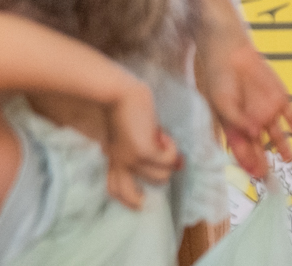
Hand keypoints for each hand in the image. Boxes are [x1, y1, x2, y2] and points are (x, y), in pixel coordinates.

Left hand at [102, 81, 181, 208]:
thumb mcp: (131, 133)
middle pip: (130, 194)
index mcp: (114, 157)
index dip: (128, 200)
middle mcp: (120, 161)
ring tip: (161, 137)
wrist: (118, 91)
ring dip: (168, 158)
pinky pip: (168, 160)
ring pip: (161, 176)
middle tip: (170, 167)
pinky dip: (171, 148)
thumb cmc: (125, 107)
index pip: (114, 189)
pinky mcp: (143, 151)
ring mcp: (131, 159)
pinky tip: (163, 134)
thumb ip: (145, 148)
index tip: (141, 200)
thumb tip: (177, 165)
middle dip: (154, 183)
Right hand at [196, 28, 291, 176]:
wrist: (229, 51)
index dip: (247, 163)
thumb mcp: (222, 102)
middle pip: (259, 148)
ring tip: (287, 157)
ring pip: (277, 136)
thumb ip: (238, 120)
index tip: (255, 174)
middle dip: (264, 162)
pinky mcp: (280, 100)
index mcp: (234, 126)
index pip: (241, 151)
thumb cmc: (219, 78)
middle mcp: (251, 123)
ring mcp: (266, 112)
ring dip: (283, 147)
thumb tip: (254, 135)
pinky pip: (291, 115)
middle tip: (270, 176)